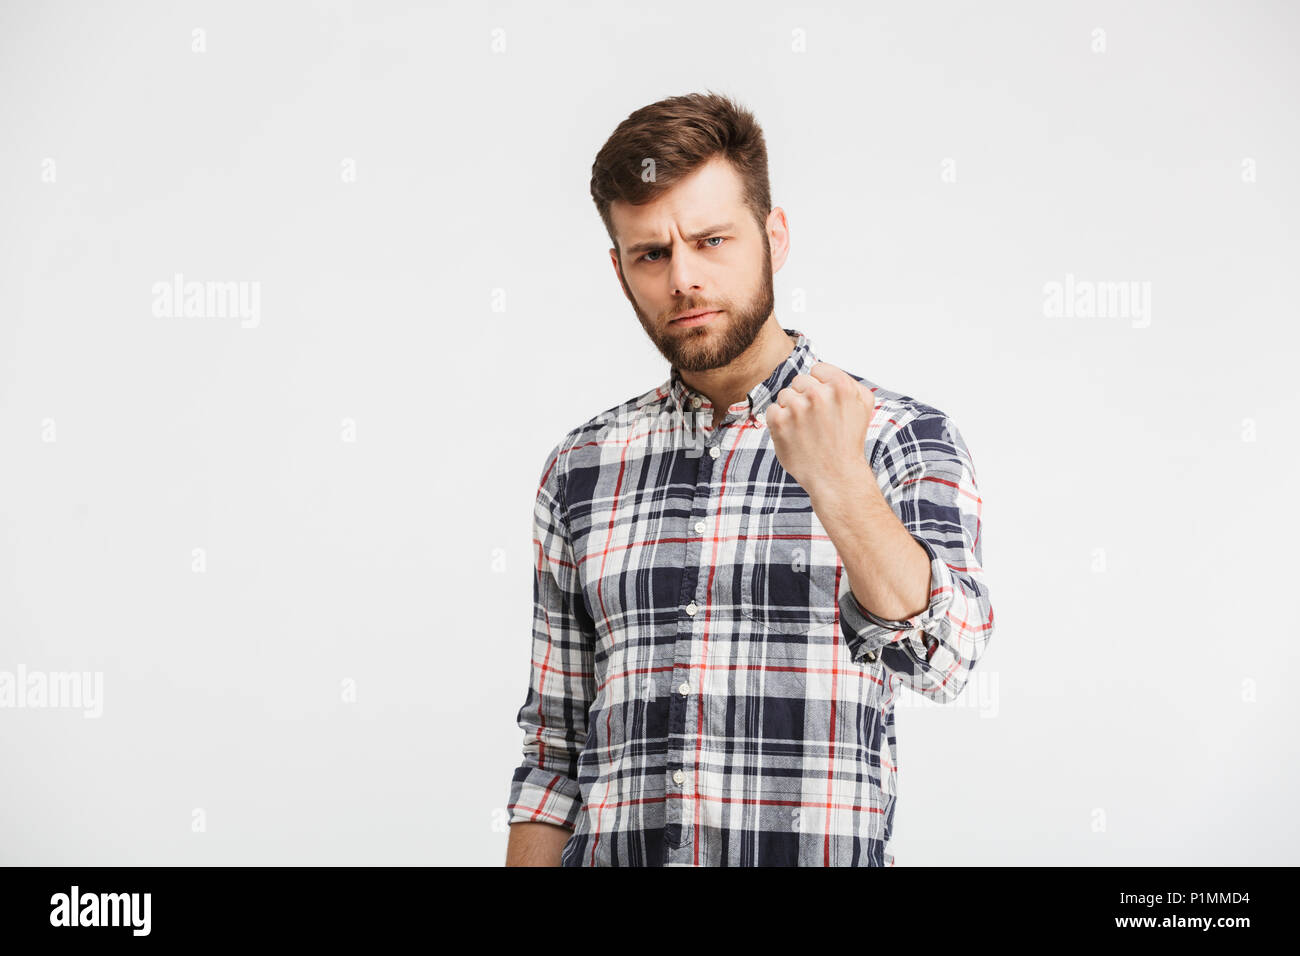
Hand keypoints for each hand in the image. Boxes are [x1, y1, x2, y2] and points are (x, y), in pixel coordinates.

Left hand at [764, 362, 875, 495]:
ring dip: (792, 410)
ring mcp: (796, 408)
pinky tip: (794, 435)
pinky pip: (772, 410)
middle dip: (805, 397)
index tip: (825, 404)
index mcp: (840, 386)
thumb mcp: (863, 404)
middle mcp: (818, 394)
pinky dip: (779, 422)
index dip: (820, 386)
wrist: (835, 475)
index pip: (817, 369)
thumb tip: (826, 371)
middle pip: (799, 381)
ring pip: (785, 395)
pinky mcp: (778, 422)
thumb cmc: (849, 441)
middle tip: (816, 420)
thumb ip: (849, 381)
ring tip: (806, 429)